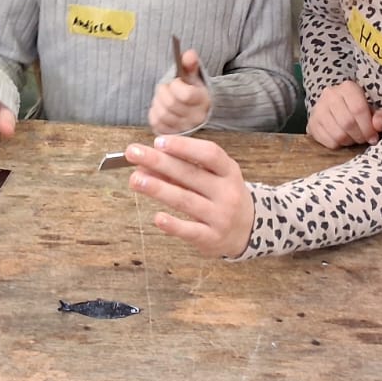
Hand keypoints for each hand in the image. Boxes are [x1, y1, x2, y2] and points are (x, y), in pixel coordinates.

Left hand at [126, 136, 254, 258]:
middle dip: (159, 162)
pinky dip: (173, 225)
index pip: (209, 154)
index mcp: (229, 171)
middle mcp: (227, 192)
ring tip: (135, 180)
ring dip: (158, 189)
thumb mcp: (212, 178)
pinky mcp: (212, 238)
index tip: (159, 142)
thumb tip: (147, 164)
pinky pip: (190, 230)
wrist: (248, 230)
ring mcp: (221, 216)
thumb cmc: (223, 197)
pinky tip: (157, 217)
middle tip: (133, 154)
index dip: (184, 146)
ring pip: (186, 200)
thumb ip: (183, 170)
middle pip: (191, 174)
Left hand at [148, 48, 211, 134]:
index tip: (176, 82)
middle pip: (170, 104)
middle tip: (165, 88)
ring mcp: (184, 128)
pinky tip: (160, 107)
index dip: (175, 85)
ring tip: (163, 97)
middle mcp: (196, 118)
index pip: (185, 95)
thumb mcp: (194, 75)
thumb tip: (189, 55)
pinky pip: (156, 122)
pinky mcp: (171, 133)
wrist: (195, 108)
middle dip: (163, 92)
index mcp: (203, 101)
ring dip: (158, 102)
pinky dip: (154, 112)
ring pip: (162, 114)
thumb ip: (190, 63)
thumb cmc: (192, 89)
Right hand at [307, 81, 381, 148]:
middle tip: (363, 139)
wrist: (335, 107)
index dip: (368, 127)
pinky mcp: (312, 123)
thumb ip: (380, 117)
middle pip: (347, 122)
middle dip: (359, 136)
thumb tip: (378, 125)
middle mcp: (330, 95)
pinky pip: (327, 141)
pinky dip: (338, 145)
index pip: (358, 109)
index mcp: (348, 88)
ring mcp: (318, 109)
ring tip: (353, 138)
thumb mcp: (373, 110)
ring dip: (349, 141)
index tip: (373, 137)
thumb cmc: (358, 109)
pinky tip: (342, 140)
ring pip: (337, 134)